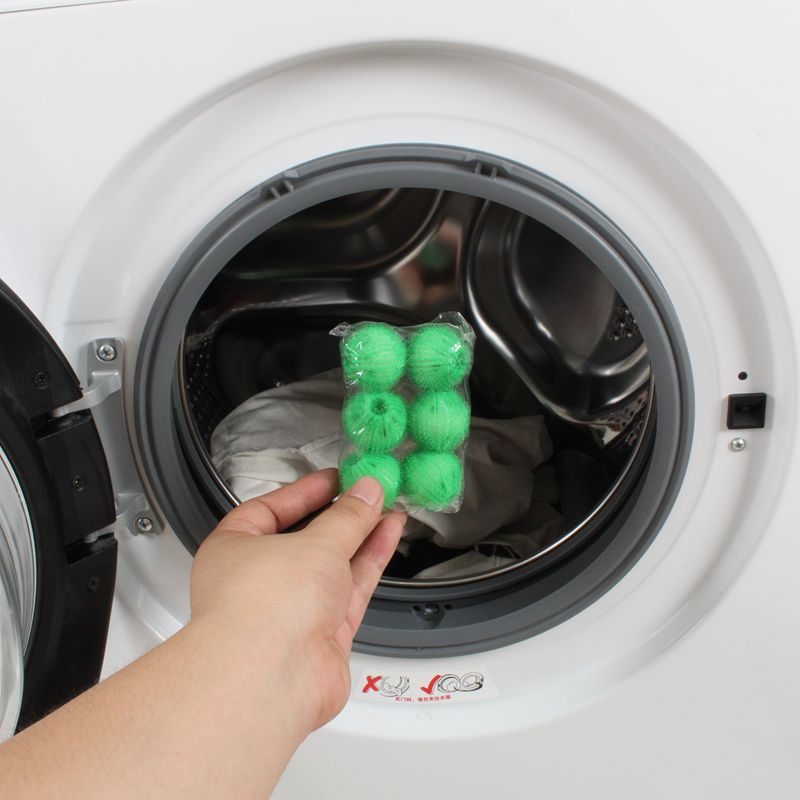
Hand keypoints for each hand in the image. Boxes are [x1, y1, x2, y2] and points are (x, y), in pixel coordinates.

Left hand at [189, 468, 404, 734]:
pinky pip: (348, 590)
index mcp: (232, 550)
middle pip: (305, 539)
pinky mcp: (320, 637)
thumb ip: (347, 516)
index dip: (304, 492)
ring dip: (361, 536)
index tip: (335, 479)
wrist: (270, 679)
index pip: (269, 509)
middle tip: (368, 493)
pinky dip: (369, 562)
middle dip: (340, 516)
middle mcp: (258, 582)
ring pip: (331, 565)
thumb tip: (365, 494)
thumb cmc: (261, 609)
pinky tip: (386, 537)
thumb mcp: (315, 543)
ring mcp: (290, 611)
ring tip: (387, 509)